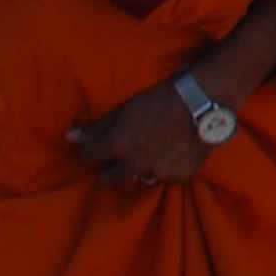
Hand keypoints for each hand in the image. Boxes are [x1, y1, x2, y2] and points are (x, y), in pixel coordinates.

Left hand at [68, 75, 214, 189]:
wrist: (206, 100)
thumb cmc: (163, 97)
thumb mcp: (126, 107)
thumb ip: (97, 126)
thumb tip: (69, 137)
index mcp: (118, 145)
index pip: (88, 156)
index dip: (90, 150)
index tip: (95, 146)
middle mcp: (135, 164)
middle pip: (110, 178)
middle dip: (111, 167)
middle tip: (120, 154)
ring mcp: (158, 173)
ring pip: (139, 178)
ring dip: (139, 168)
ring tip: (151, 150)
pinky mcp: (179, 176)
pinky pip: (164, 177)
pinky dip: (164, 167)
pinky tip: (171, 151)